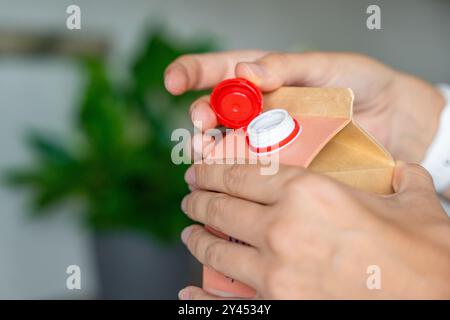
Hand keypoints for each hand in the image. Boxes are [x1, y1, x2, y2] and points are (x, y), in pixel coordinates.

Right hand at [164, 51, 444, 162]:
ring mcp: (268, 141)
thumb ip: (286, 67)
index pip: (216, 73)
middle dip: (200, 120)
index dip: (190, 74)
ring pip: (226, 148)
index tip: (173, 81)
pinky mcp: (282, 168)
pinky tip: (227, 185)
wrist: (398, 122)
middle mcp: (259, 111)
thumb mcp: (327, 67)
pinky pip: (253, 175)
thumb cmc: (362, 84)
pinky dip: (236, 180)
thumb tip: (245, 72)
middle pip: (214, 115)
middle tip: (200, 126)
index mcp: (263, 79)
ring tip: (204, 160)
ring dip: (210, 154)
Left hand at [177, 161, 449, 298]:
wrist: (434, 304)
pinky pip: (226, 300)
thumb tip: (403, 171)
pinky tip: (190, 290)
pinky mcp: (278, 307)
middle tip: (190, 197)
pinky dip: (202, 294)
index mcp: (308, 192)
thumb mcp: (414, 205)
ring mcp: (275, 272)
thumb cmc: (425, 258)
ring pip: (216, 250)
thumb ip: (402, 180)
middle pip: (221, 209)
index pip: (241, 174)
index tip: (198, 171)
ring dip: (197, 239)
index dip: (212, 170)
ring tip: (191, 233)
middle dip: (198, 200)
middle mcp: (282, 228)